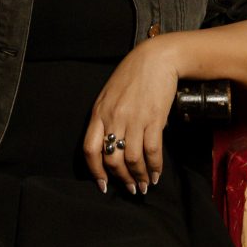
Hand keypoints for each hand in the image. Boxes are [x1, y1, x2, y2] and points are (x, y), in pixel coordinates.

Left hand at [84, 34, 181, 194]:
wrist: (156, 58)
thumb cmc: (133, 74)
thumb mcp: (111, 94)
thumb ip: (108, 117)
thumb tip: (114, 144)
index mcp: (99, 112)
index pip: (90, 149)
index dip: (96, 171)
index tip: (104, 185)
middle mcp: (114, 118)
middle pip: (112, 159)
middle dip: (121, 179)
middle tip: (130, 188)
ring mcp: (134, 119)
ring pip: (132, 159)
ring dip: (139, 176)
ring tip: (144, 185)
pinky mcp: (154, 118)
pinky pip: (151, 150)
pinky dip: (154, 166)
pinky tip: (156, 173)